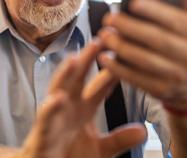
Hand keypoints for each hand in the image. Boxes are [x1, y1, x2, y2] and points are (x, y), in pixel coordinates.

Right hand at [20, 40, 146, 157]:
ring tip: (74, 59)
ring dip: (65, 75)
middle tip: (100, 40)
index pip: (101, 85)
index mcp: (84, 109)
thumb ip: (119, 138)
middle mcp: (68, 108)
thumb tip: (143, 130)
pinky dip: (51, 107)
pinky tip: (58, 98)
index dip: (113, 70)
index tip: (126, 51)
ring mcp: (55, 118)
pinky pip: (46, 118)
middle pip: (79, 79)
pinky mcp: (43, 133)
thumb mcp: (101, 149)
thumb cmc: (69, 156)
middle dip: (88, 59)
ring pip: (58, 91)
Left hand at [98, 0, 186, 110]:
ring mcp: (177, 76)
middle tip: (110, 18)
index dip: (154, 11)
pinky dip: (118, 68)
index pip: (176, 20)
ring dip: (121, 47)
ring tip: (105, 35)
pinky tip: (105, 57)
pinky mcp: (161, 90)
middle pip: (157, 40)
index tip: (133, 2)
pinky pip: (136, 78)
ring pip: (144, 60)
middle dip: (130, 28)